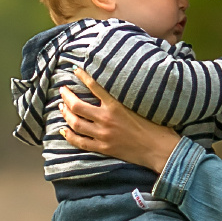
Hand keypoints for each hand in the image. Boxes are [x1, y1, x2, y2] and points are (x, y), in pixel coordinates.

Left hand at [58, 70, 181, 172]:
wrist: (160, 150)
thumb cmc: (157, 126)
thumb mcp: (142, 105)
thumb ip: (126, 97)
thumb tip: (119, 85)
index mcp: (116, 106)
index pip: (94, 86)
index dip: (82, 76)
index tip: (75, 70)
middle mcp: (106, 119)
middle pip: (77, 106)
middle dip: (66, 96)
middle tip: (62, 90)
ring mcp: (103, 135)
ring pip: (76, 123)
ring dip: (66, 114)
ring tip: (61, 107)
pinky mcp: (104, 148)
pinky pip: (81, 142)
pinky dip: (70, 136)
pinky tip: (63, 130)